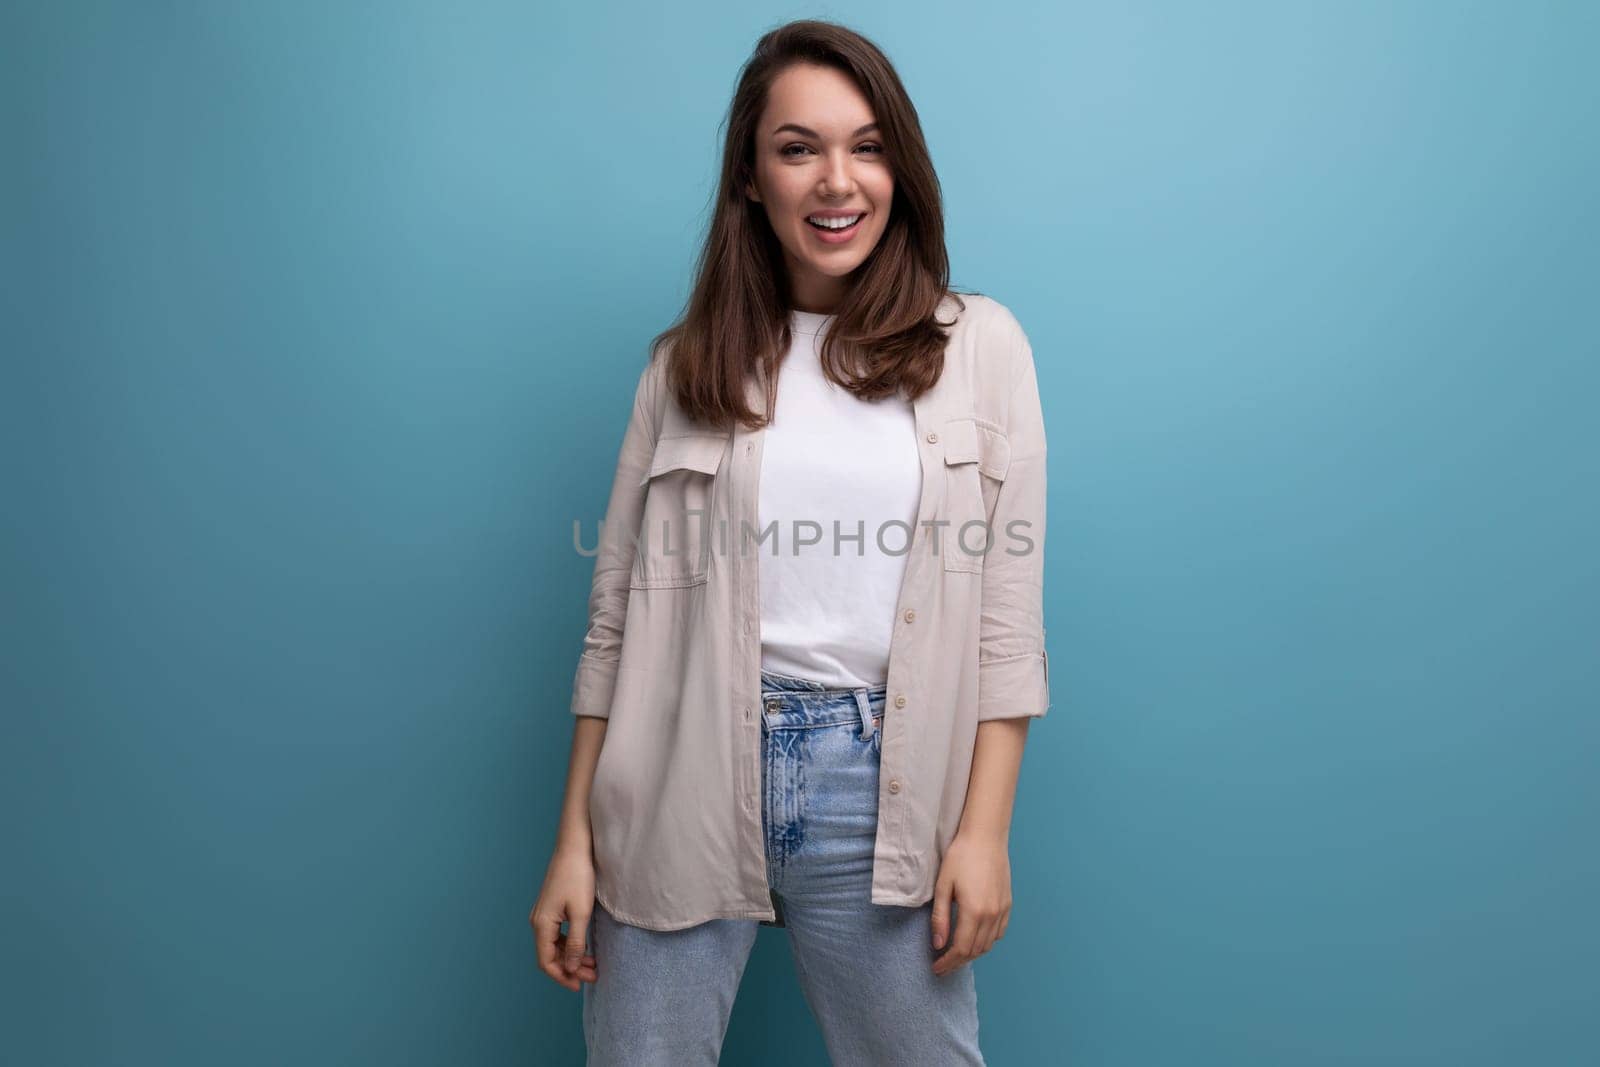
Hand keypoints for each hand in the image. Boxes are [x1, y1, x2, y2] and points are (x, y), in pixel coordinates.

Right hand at [530, 845, 599, 990]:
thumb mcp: (581, 913)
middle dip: (570, 969)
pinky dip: (570, 944)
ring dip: (571, 957)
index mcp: (542, 924)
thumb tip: (570, 968)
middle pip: (550, 955)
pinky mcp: (551, 908)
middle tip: (592, 976)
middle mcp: (538, 921)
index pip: (546, 961)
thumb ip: (575, 943)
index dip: (561, 976)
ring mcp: (543, 914)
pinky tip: (585, 948)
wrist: (574, 847)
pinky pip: (557, 934)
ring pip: (554, 946)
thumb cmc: (578, 877)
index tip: (578, 986)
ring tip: (592, 964)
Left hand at [929, 831, 1011, 976]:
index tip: (936, 968)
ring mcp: (1002, 910)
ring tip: (955, 955)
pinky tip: (975, 940)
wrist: (985, 837)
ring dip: (972, 954)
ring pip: (988, 944)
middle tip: (942, 965)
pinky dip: (986, 942)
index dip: (948, 962)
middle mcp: (991, 914)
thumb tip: (938, 944)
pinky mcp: (1008, 904)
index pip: (961, 949)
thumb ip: (940, 918)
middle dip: (958, 962)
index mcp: (974, 911)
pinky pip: (999, 932)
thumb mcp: (943, 886)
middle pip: (975, 950)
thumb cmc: (961, 857)